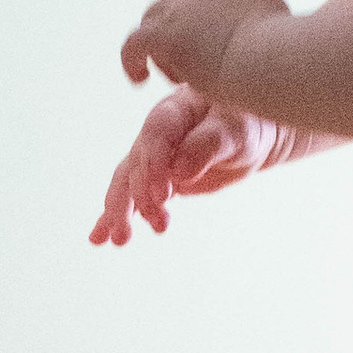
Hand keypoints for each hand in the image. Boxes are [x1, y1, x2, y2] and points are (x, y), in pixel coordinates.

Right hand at [91, 90, 300, 244]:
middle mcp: (155, 134)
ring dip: (121, 211)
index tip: (164, 196)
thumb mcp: (236, 130)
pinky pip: (130, 197)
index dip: (155, 165)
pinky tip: (100, 239)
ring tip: (120, 240)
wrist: (253, 134)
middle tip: (152, 223)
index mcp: (174, 112)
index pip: (156, 136)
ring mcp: (151, 158)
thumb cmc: (248, 122)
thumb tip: (179, 171)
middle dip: (138, 197)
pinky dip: (114, 217)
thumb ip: (208, 145)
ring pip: (127, 184)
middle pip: (135, 164)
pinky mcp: (155, 180)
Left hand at [120, 0, 287, 93]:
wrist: (273, 62)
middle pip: (180, 4)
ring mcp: (184, 8)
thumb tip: (282, 48)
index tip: (210, 50)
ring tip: (180, 77)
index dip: (203, 26)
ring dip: (164, 48)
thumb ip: (275, 37)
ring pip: (157, 22)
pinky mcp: (166, 33)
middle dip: (182, 31)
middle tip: (191, 65)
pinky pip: (136, 42)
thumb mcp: (289, 40)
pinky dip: (133, 59)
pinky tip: (138, 79)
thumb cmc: (287, 63)